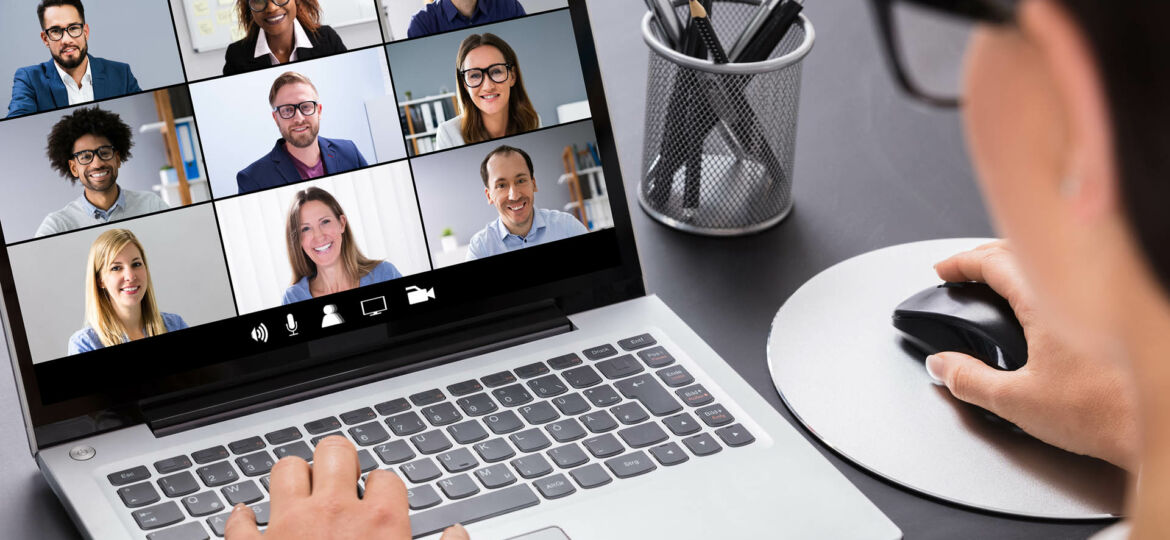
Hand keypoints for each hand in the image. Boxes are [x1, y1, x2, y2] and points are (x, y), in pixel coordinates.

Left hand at [224, 436, 469, 539]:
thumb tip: (457, 533)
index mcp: (381, 525)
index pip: (386, 478)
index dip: (384, 490)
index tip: (381, 505)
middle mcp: (334, 516)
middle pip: (335, 453)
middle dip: (340, 462)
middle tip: (342, 480)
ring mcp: (288, 528)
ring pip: (286, 470)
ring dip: (294, 479)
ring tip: (302, 493)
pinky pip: (241, 519)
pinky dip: (245, 518)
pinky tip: (252, 521)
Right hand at [926, 240, 1138, 470]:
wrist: (1164, 422)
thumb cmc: (1111, 412)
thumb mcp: (1019, 402)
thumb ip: (970, 380)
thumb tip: (942, 366)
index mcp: (1047, 301)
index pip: (994, 261)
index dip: (962, 263)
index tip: (944, 272)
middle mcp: (1078, 290)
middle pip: (1024, 252)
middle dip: (987, 258)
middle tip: (965, 274)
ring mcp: (1102, 299)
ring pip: (1051, 266)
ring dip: (1019, 268)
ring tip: (999, 287)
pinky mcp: (1119, 316)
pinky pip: (1073, 282)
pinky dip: (1046, 285)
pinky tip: (1045, 310)